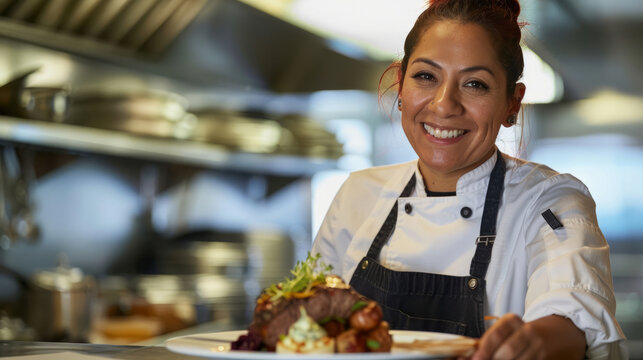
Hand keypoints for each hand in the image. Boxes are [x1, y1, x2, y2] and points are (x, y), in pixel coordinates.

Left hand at [464, 314, 584, 359]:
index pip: (496, 334)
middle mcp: (528, 332)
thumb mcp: (510, 329)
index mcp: (513, 321)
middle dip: (493, 359)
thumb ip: (492, 341)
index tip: (475, 358)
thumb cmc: (528, 332)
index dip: (485, 349)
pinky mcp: (546, 359)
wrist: (563, 332)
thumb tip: (471, 354)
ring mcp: (539, 348)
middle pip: (507, 352)